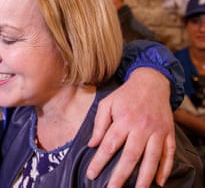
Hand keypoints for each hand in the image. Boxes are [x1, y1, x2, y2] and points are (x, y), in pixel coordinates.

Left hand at [87, 68, 174, 186]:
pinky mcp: (168, 132)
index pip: (109, 145)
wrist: (151, 82)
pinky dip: (165, 168)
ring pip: (152, 157)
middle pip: (131, 155)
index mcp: (123, 120)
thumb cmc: (125, 95)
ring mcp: (157, 130)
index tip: (91, 174)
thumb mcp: (107, 104)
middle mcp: (141, 126)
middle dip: (121, 175)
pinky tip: (159, 182)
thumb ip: (99, 124)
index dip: (99, 161)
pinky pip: (169, 153)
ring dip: (145, 177)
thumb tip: (92, 144)